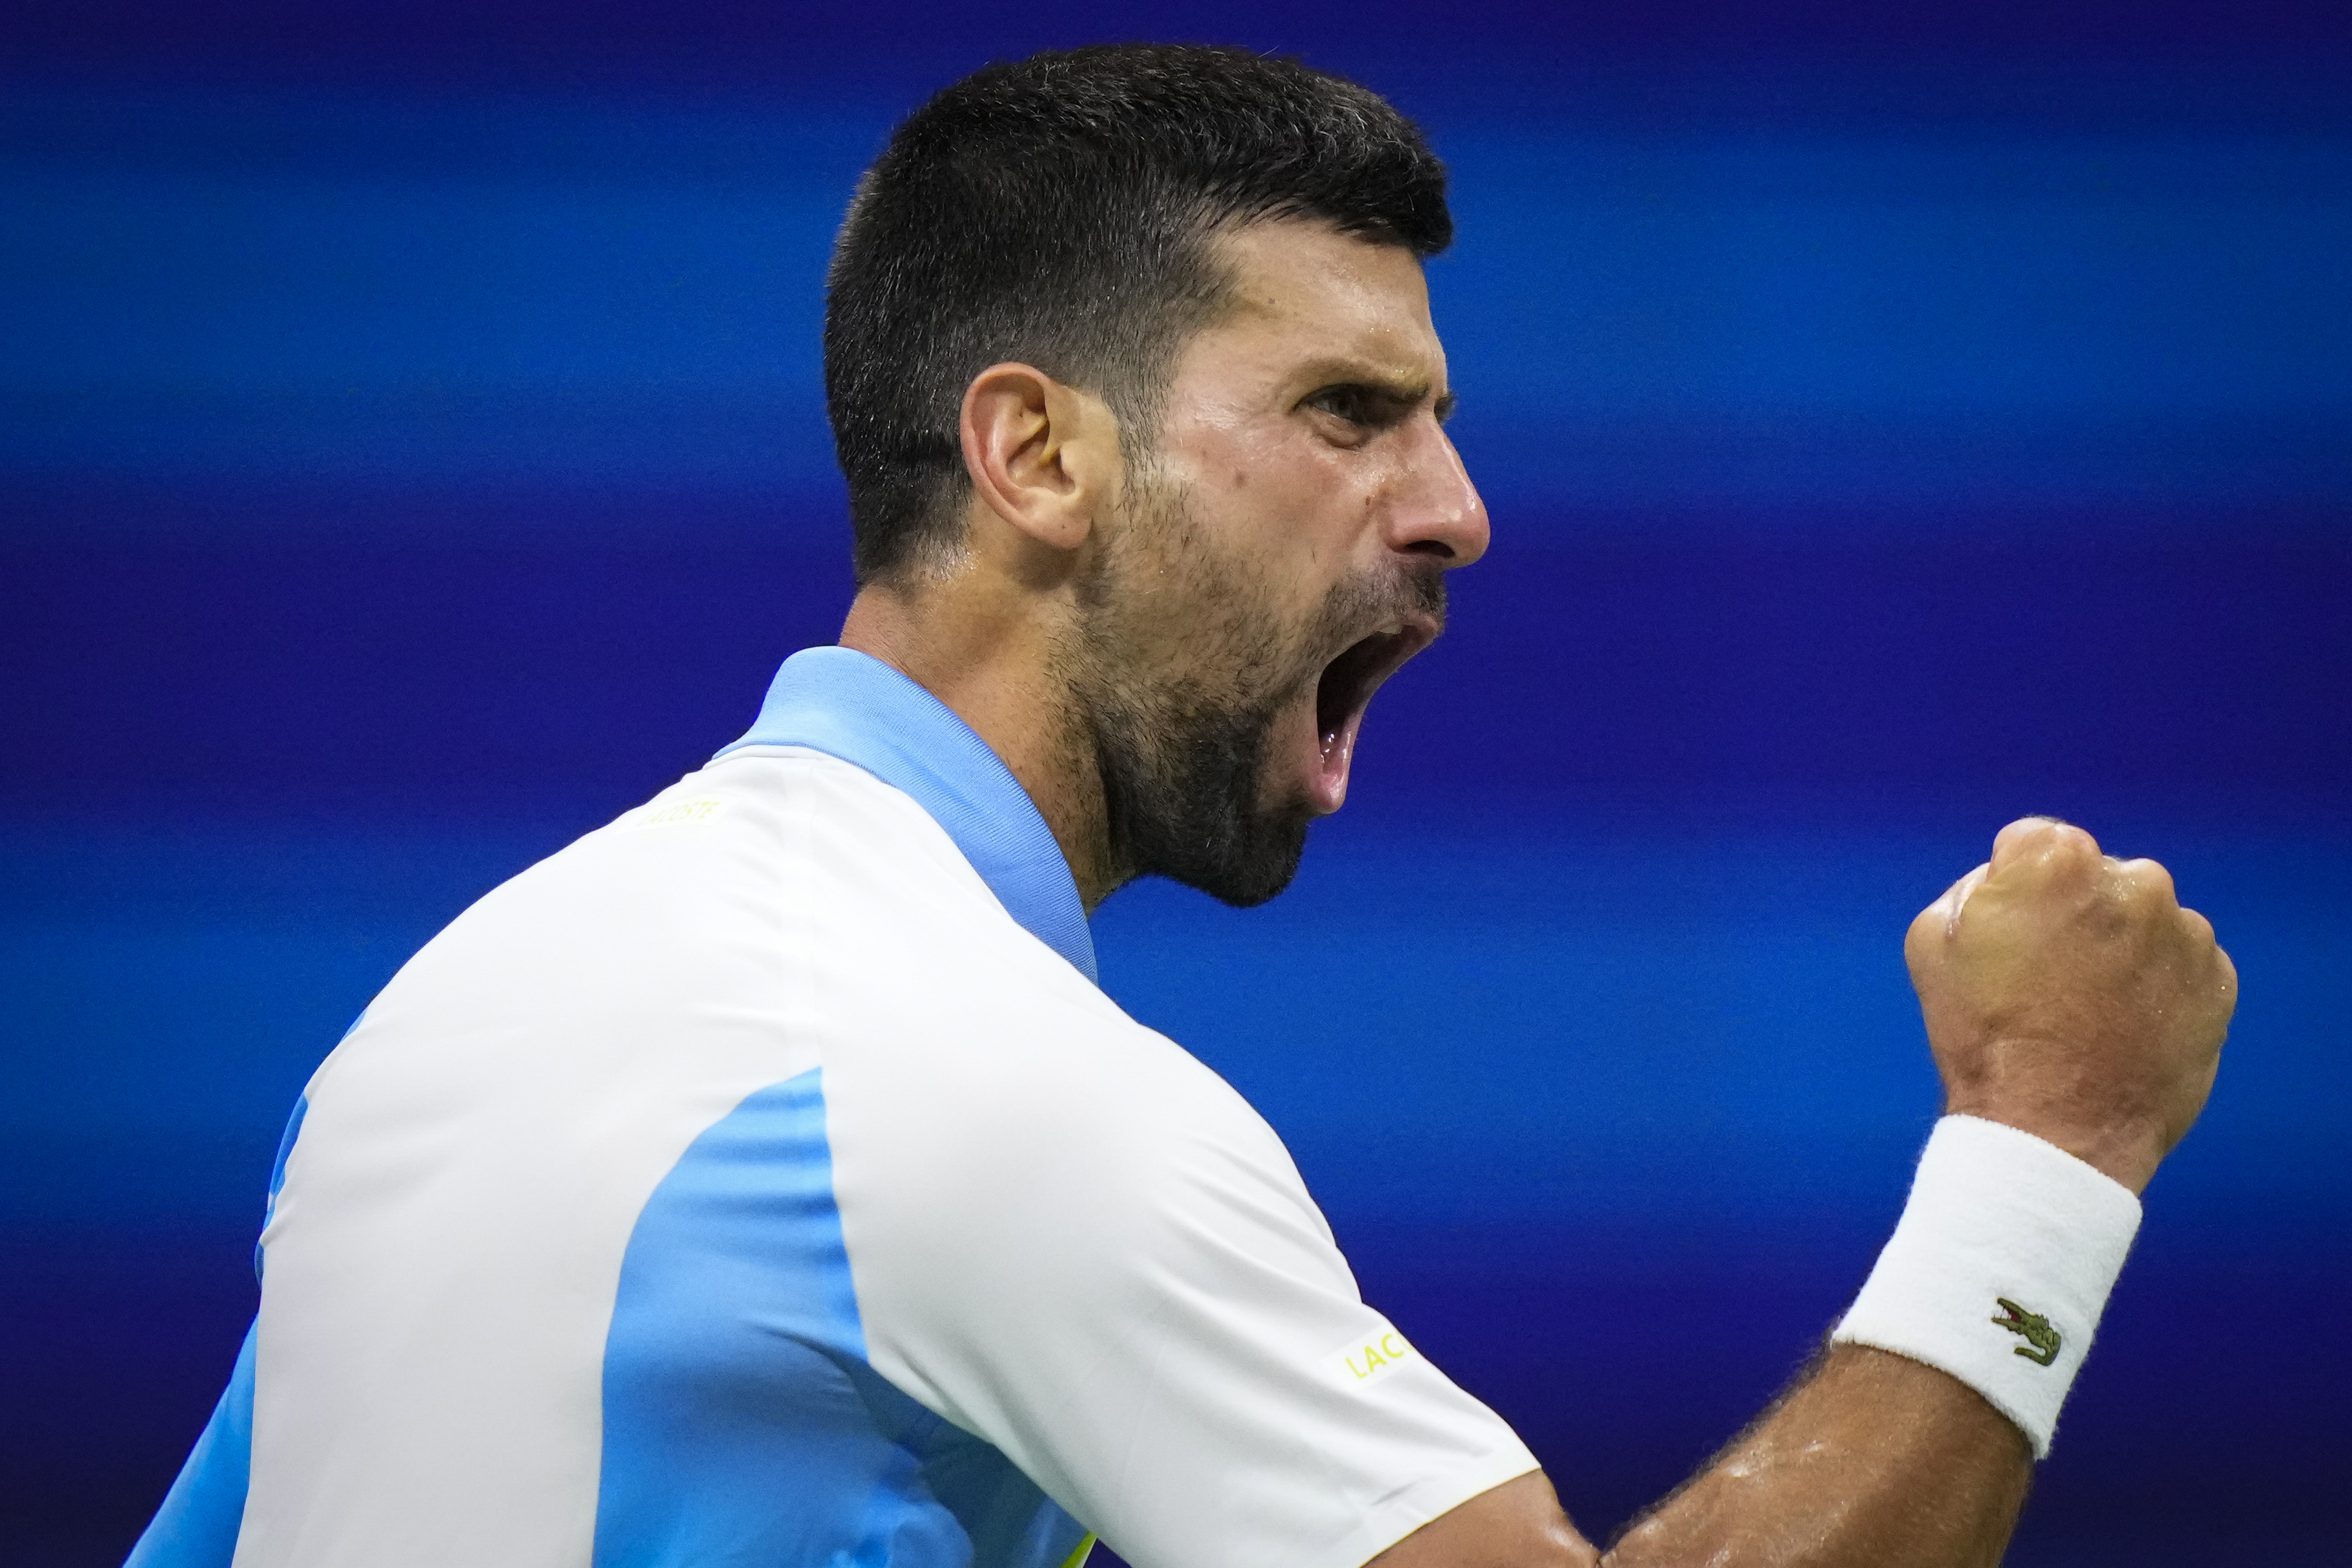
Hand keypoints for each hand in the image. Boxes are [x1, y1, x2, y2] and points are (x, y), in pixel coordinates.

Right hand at [1905, 817, 2235, 1193]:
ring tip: (2090, 1009)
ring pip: (2144, 920)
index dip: (2014, 887)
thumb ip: (1975, 887)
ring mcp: (2184, 932)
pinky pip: (2181, 962)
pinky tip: (2123, 1024)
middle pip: (2096, 879)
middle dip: (2076, 913)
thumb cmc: (1984, 1036)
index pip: (2034, 843)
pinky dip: (2157, 984)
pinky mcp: (2217, 979)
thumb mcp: (1932, 942)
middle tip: (2051, 975)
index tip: (2011, 931)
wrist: (2053, 1131)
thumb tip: (2010, 882)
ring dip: (2120, 948)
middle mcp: (2134, 882)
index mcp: (2058, 861)